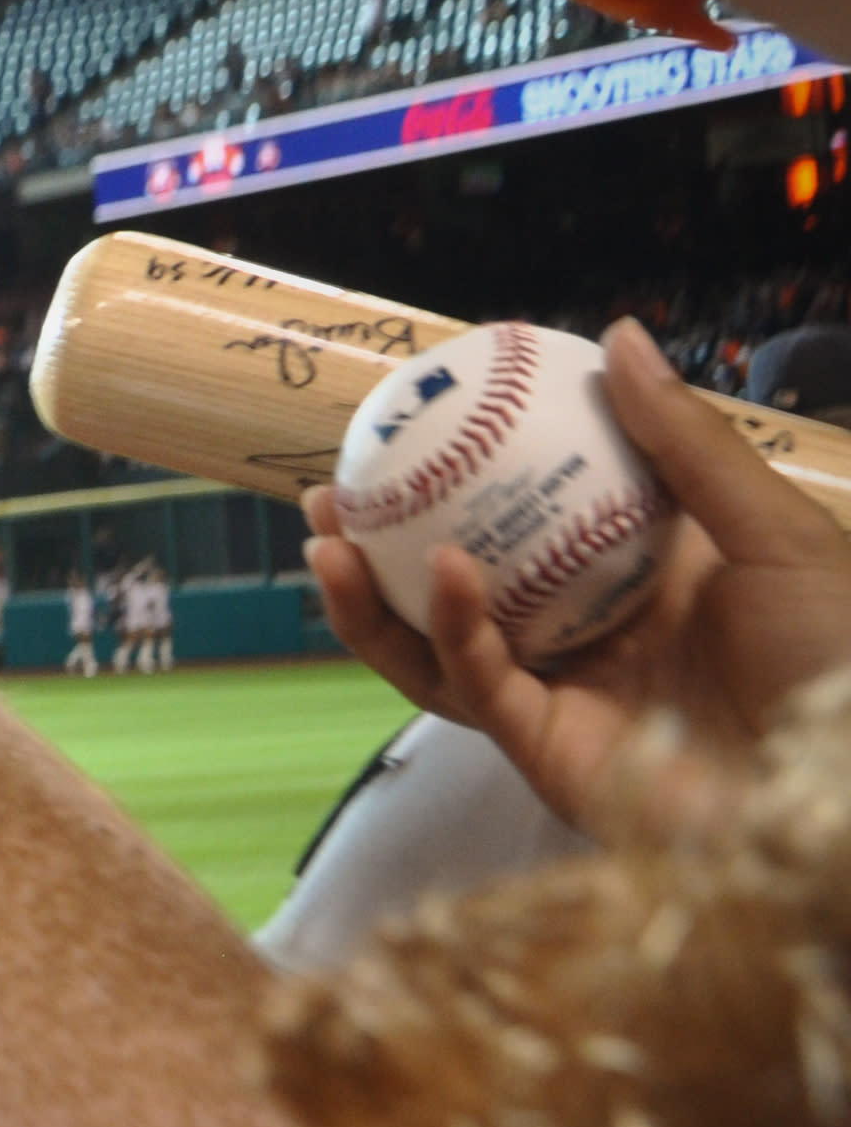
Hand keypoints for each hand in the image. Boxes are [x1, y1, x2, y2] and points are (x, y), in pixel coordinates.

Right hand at [305, 318, 850, 830]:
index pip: (527, 523)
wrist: (845, 787)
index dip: (461, 482)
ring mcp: (559, 698)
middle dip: (377, 547)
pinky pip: (478, 686)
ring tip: (328, 540)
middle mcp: (582, 638)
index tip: (410, 426)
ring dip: (374, 599)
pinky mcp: (549, 752)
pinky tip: (444, 571)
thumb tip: (618, 338)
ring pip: (434, 649)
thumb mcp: (775, 531)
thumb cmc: (838, 659)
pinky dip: (453, 629)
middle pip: (453, 591)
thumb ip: (689, 442)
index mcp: (632, 581)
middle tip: (329, 493)